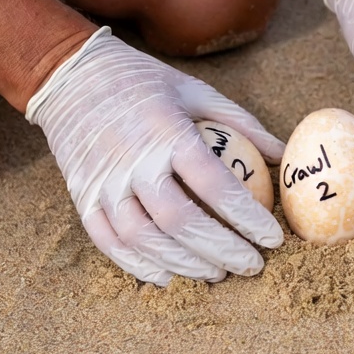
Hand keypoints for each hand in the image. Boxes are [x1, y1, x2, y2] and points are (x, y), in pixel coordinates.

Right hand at [26, 28, 284, 285]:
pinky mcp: (82, 197)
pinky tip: (169, 277)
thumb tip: (282, 153)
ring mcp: (104, 183)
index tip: (273, 238)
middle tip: (253, 266)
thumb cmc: (146, 82)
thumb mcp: (197, 90)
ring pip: (145, 239)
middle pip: (181, 221)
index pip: (215, 185)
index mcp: (168, 133)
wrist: (72, 76)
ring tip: (219, 274)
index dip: (246, 217)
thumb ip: (241, 122)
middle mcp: (134, 162)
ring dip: (185, 264)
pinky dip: (139, 265)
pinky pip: (109, 242)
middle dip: (222, 250)